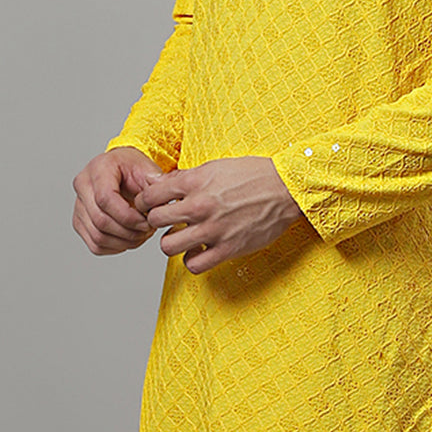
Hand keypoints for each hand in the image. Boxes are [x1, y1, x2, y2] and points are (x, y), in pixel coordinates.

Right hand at [72, 146, 163, 255]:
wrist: (122, 171)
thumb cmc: (132, 168)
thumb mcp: (148, 169)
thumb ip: (157, 183)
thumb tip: (164, 198)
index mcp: (98, 169)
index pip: (105, 198)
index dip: (128, 216)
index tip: (147, 222)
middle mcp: (83, 186)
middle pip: (100, 220)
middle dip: (129, 231)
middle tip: (148, 230)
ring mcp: (78, 206)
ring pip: (98, 236)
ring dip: (124, 242)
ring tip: (142, 234)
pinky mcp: (80, 222)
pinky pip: (95, 245)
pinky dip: (116, 247)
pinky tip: (130, 238)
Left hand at [134, 156, 303, 273]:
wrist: (286, 189)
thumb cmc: (255, 175)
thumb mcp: (217, 166)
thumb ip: (188, 177)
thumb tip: (163, 185)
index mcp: (196, 182)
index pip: (151, 195)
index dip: (145, 201)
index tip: (150, 205)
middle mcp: (200, 206)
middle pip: (154, 220)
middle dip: (156, 220)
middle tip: (166, 220)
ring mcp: (213, 230)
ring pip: (168, 246)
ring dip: (172, 242)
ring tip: (182, 237)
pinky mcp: (227, 249)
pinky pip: (193, 265)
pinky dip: (192, 260)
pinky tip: (199, 250)